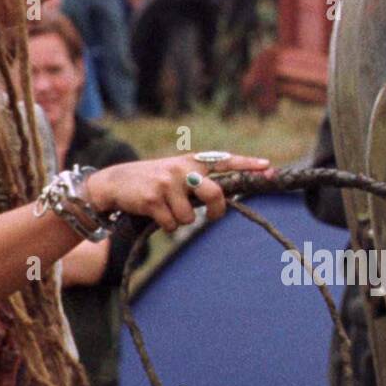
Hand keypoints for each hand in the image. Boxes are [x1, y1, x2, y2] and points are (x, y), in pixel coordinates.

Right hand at [86, 154, 273, 232]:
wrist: (116, 182)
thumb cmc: (155, 181)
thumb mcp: (178, 174)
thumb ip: (200, 182)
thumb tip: (224, 201)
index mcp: (192, 161)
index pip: (225, 161)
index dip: (247, 165)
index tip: (268, 168)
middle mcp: (183, 169)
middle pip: (215, 195)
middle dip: (216, 210)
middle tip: (211, 214)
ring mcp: (168, 183)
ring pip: (190, 217)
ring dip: (180, 220)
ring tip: (166, 208)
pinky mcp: (154, 198)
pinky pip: (172, 224)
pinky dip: (165, 225)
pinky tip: (154, 213)